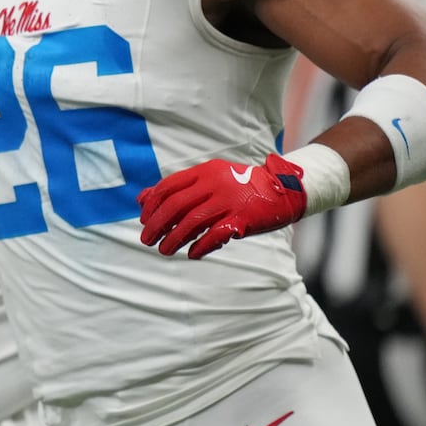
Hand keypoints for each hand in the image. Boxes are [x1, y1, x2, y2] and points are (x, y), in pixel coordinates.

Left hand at [138, 152, 305, 258]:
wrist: (283, 189)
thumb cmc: (240, 186)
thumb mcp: (208, 180)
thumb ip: (178, 188)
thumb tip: (142, 199)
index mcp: (204, 172)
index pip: (167, 187)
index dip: (152, 205)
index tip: (143, 220)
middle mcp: (214, 183)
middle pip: (176, 206)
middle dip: (157, 225)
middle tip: (147, 240)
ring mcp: (229, 200)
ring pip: (192, 221)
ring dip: (174, 238)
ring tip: (164, 250)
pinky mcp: (243, 218)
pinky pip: (216, 234)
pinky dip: (201, 246)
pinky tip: (192, 253)